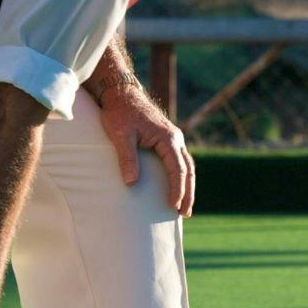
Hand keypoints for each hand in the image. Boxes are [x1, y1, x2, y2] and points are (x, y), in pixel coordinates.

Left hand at [95, 80, 194, 216]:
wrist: (121, 94)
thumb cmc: (120, 113)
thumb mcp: (120, 135)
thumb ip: (127, 158)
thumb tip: (131, 183)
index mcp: (168, 138)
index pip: (177, 169)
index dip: (177, 189)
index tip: (173, 206)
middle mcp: (175, 138)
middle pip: (188, 169)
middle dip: (188, 192)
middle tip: (185, 214)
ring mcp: (173, 138)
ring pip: (186, 165)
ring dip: (187, 186)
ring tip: (184, 206)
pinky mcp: (167, 139)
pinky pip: (179, 160)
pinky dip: (181, 176)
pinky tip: (177, 188)